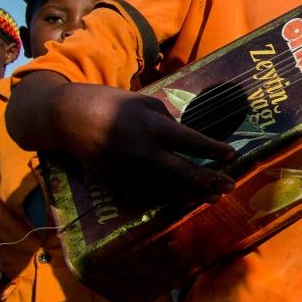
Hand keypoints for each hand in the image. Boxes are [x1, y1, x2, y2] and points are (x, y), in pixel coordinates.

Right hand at [50, 83, 233, 203]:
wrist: (69, 118)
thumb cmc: (113, 103)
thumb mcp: (145, 102)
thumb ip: (168, 121)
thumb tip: (187, 138)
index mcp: (152, 126)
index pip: (190, 140)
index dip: (213, 150)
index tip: (232, 155)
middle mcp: (143, 151)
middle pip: (183, 171)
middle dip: (209, 180)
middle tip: (230, 185)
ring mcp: (129, 169)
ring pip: (168, 187)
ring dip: (193, 193)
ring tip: (215, 196)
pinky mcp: (117, 181)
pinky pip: (149, 193)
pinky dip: (170, 197)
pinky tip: (188, 199)